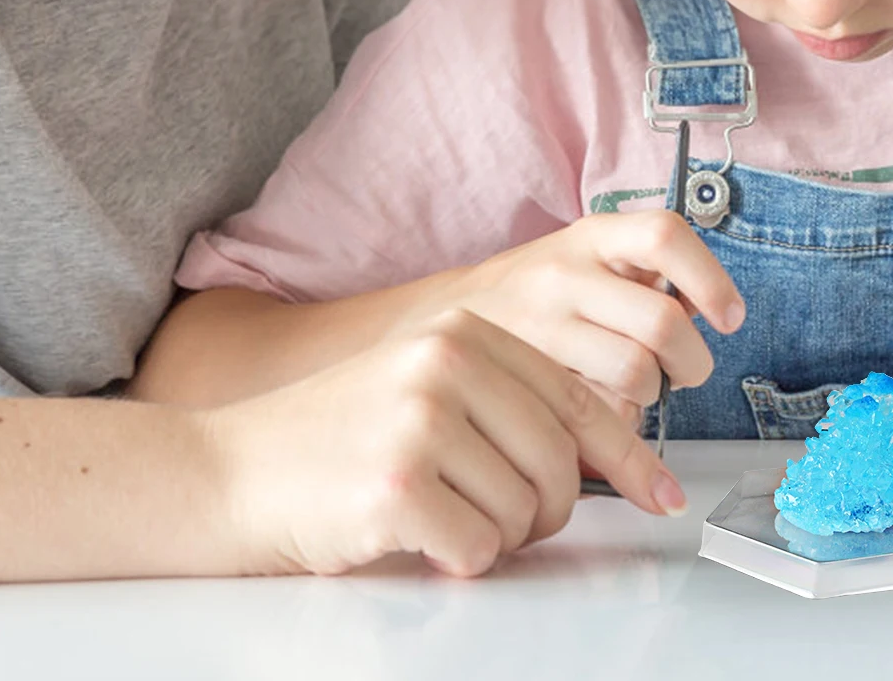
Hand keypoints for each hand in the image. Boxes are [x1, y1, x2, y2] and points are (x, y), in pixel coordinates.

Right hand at [205, 308, 685, 578]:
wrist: (231, 471)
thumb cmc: (335, 440)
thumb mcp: (429, 389)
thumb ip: (508, 405)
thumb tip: (608, 459)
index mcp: (467, 333)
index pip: (580, 399)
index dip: (631, 458)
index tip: (661, 494)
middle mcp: (448, 363)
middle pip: (562, 462)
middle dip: (548, 512)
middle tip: (509, 525)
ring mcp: (421, 420)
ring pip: (523, 512)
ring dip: (494, 537)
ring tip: (442, 518)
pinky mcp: (397, 485)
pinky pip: (477, 550)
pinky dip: (456, 560)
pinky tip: (414, 536)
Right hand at [443, 212, 745, 410]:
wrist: (438, 322)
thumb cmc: (533, 294)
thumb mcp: (585, 259)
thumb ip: (642, 278)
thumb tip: (707, 312)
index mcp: (590, 236)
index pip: (664, 237)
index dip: (709, 277)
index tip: (728, 314)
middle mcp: (564, 273)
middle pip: (662, 323)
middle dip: (691, 361)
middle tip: (684, 372)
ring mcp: (541, 325)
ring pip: (635, 374)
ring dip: (650, 395)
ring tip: (635, 390)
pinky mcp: (527, 378)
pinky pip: (597, 411)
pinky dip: (614, 423)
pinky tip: (600, 411)